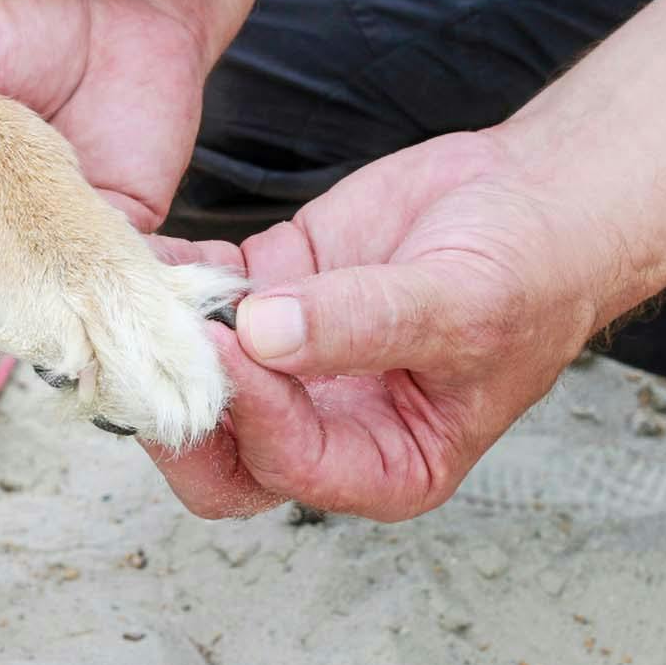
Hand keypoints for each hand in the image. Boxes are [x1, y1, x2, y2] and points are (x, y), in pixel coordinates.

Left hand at [146, 0, 665, 520]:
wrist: (532, 198)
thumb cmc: (531, 272)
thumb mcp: (462, 306)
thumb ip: (364, 324)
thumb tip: (264, 335)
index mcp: (384, 464)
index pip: (286, 466)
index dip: (250, 413)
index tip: (230, 346)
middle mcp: (324, 425)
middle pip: (218, 452)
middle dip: (176, 405)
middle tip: (149, 346)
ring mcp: (287, 363)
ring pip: (197, 372)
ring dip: (162, 336)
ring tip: (134, 289)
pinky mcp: (266, 296)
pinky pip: (201, 298)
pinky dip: (171, 277)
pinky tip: (145, 248)